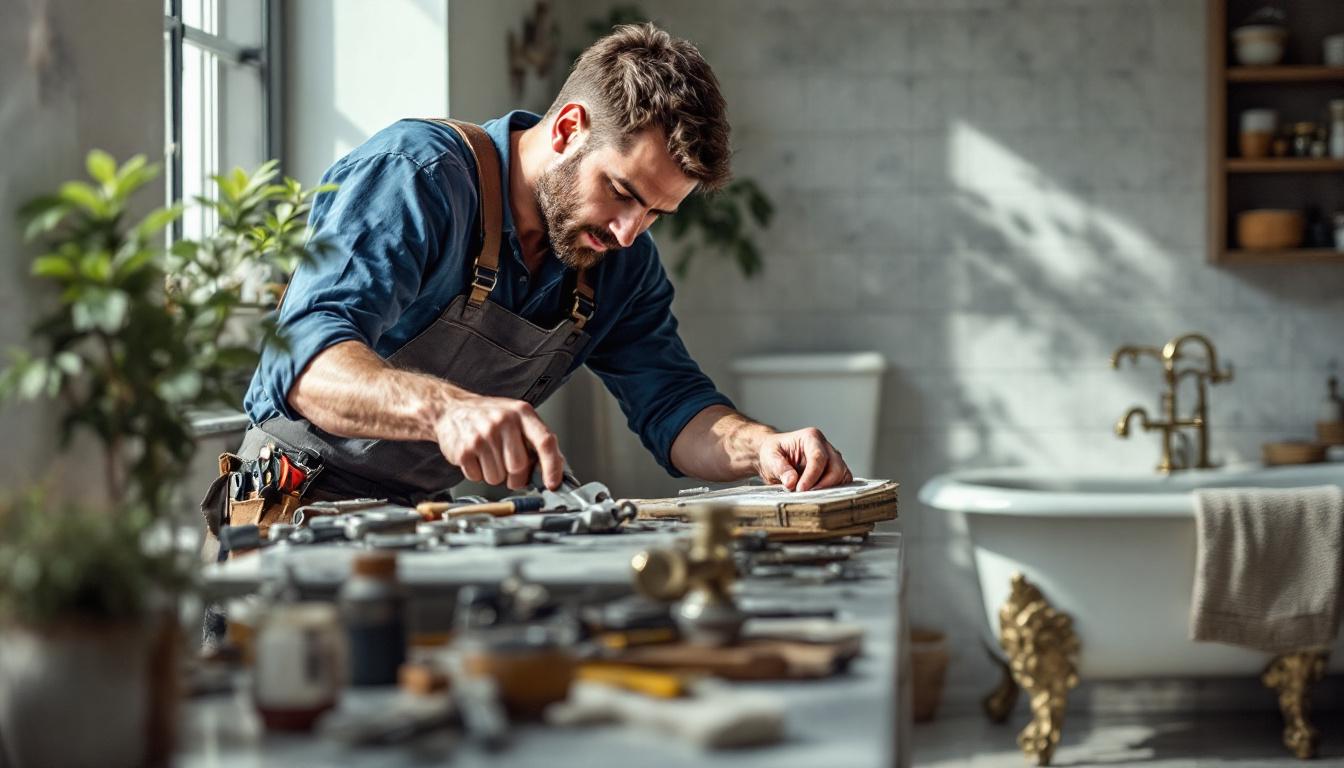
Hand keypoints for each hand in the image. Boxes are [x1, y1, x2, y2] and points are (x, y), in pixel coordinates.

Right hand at [432, 393, 563, 489]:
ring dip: (495, 475)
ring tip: (489, 457)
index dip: (552, 466)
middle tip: (509, 468)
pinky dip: (478, 473)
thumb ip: (537, 440)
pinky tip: (476, 457)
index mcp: (522, 413)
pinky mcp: (463, 449)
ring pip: (497, 477)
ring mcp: (482, 435)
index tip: (553, 484)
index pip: (545, 442)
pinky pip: (478, 477)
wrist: (450, 409)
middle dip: (516, 477)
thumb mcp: (517, 418)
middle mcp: (503, 421)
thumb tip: (556, 468)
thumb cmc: (489, 416)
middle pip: (519, 467)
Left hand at [755, 427, 851, 491]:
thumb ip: (780, 468)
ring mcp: (832, 459)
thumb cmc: (773, 453)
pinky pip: (842, 482)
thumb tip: (791, 481)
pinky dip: (834, 491)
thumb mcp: (770, 457)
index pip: (818, 457)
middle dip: (823, 485)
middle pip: (836, 467)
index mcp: (810, 437)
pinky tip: (819, 496)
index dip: (812, 476)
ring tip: (811, 496)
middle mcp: (825, 446)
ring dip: (830, 489)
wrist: (773, 457)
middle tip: (805, 495)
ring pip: (842, 475)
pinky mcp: (834, 471)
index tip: (800, 489)